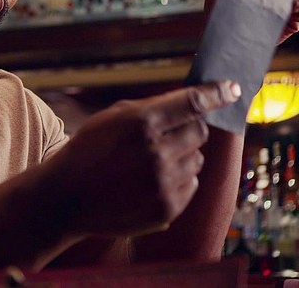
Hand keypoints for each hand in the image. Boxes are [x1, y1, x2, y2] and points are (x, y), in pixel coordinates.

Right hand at [52, 81, 240, 237]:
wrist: (65, 198)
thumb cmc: (88, 150)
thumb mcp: (112, 118)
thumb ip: (151, 109)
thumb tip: (191, 104)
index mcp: (142, 123)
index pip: (193, 103)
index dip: (217, 93)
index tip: (232, 88)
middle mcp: (156, 153)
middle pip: (200, 132)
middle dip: (188, 130)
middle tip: (165, 136)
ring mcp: (163, 184)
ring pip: (197, 160)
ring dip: (181, 157)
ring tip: (149, 164)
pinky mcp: (167, 209)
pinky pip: (192, 185)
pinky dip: (177, 181)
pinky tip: (149, 183)